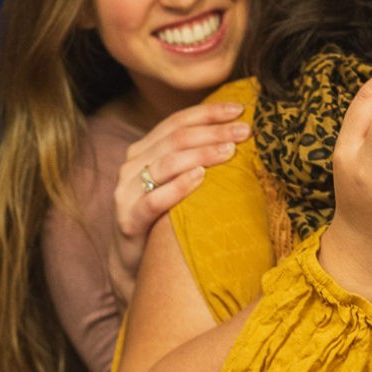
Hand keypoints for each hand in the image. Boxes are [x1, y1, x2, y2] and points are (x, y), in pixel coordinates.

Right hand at [110, 101, 250, 303]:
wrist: (135, 262)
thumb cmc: (165, 217)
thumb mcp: (177, 181)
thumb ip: (195, 158)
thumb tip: (239, 136)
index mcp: (145, 150)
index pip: (177, 121)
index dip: (208, 113)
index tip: (240, 109)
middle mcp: (132, 165)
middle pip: (176, 139)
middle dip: (213, 132)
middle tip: (245, 131)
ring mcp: (127, 192)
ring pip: (166, 164)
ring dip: (201, 154)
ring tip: (230, 151)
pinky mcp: (128, 219)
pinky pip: (154, 200)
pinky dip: (178, 186)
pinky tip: (200, 178)